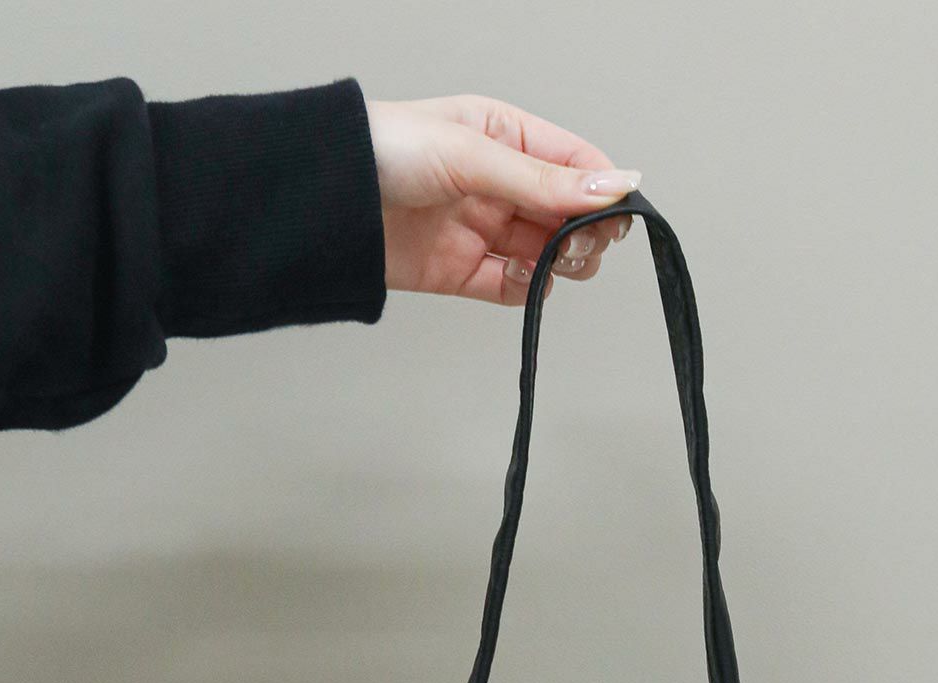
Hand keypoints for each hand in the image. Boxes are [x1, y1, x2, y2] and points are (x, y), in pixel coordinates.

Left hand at [363, 94, 641, 304]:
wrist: (322, 200)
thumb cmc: (384, 151)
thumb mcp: (472, 154)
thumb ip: (544, 181)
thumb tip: (613, 189)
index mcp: (505, 136)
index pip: (577, 164)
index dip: (603, 192)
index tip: (615, 218)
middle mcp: (499, 183)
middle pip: (569, 216)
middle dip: (583, 234)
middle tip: (577, 245)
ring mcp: (481, 229)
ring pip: (547, 256)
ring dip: (559, 264)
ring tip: (550, 262)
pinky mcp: (462, 272)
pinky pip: (512, 288)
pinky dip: (525, 290)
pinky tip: (520, 280)